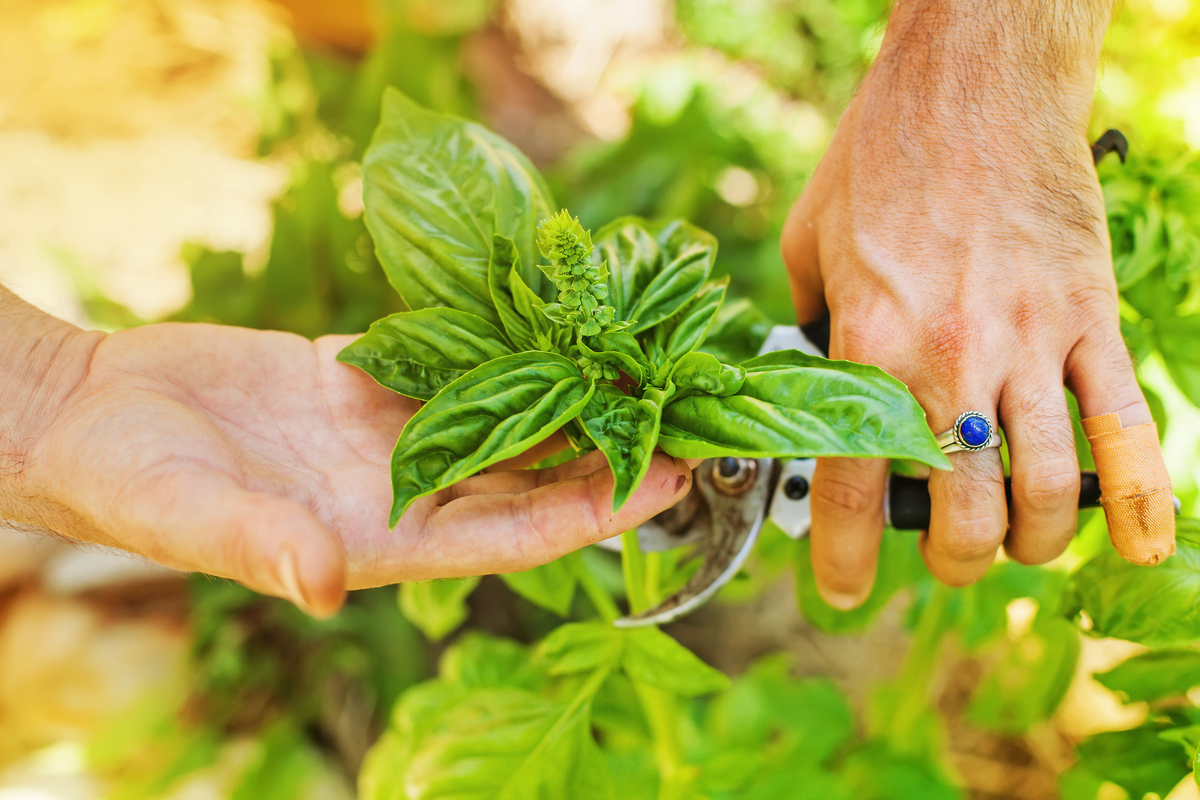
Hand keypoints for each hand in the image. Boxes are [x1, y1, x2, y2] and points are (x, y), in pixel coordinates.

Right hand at [1, 306, 693, 616]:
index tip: (660, 483)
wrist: (90, 416)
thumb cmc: (127, 484)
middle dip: (607, 454)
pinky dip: (504, 347)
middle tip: (687, 419)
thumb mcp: (191, 516)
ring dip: (571, 398)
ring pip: (504, 417)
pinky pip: (454, 363)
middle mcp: (402, 489)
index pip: (509, 534)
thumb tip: (322, 589)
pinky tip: (555, 321)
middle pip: (529, 476)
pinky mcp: (363, 380)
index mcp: (379, 540)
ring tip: (643, 366)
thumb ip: (261, 548)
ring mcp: (388, 434)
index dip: (588, 514)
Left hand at [781, 0, 1168, 606]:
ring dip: (1032, 541)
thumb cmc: (879, 154)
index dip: (844, 558)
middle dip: (951, 557)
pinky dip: (1142, 496)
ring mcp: (1030, 341)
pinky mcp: (1088, 319)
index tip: (843, 588)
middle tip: (942, 552)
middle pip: (963, 511)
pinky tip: (1140, 543)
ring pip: (1047, 489)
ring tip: (1014, 543)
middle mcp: (951, 356)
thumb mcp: (808, 242)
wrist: (973, 81)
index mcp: (868, 342)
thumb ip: (807, 323)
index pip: (850, 485)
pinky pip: (1126, 425)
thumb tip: (814, 373)